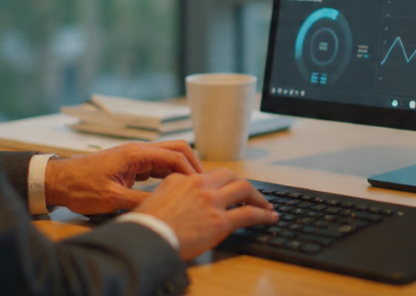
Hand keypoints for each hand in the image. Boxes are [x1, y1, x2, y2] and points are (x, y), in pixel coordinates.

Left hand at [45, 141, 203, 214]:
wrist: (59, 181)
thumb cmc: (81, 187)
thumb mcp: (112, 199)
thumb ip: (141, 201)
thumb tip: (165, 207)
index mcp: (136, 154)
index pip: (175, 156)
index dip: (192, 170)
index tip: (203, 185)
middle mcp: (138, 150)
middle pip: (176, 149)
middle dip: (192, 164)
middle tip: (203, 183)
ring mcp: (135, 156)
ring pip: (167, 156)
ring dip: (181, 169)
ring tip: (193, 187)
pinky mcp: (130, 164)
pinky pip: (157, 164)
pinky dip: (169, 173)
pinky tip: (174, 187)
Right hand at [136, 169, 278, 259]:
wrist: (144, 240)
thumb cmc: (144, 226)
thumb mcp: (153, 199)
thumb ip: (170, 193)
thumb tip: (177, 199)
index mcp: (182, 179)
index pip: (209, 176)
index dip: (222, 184)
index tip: (228, 190)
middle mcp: (199, 185)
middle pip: (230, 176)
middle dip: (243, 185)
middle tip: (250, 195)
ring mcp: (211, 202)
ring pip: (244, 189)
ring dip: (257, 196)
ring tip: (265, 205)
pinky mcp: (220, 221)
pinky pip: (249, 213)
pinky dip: (264, 214)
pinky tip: (270, 217)